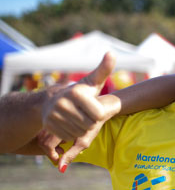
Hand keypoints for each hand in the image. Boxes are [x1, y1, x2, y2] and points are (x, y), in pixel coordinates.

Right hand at [41, 53, 119, 170]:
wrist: (51, 101)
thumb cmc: (79, 93)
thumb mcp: (92, 82)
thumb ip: (104, 70)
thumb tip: (112, 53)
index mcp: (76, 92)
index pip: (99, 116)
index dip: (98, 114)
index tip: (91, 106)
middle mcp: (62, 102)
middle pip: (89, 125)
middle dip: (90, 122)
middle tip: (83, 113)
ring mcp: (53, 114)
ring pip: (79, 132)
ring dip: (81, 128)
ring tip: (76, 117)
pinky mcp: (48, 125)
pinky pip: (68, 137)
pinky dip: (71, 133)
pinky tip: (68, 123)